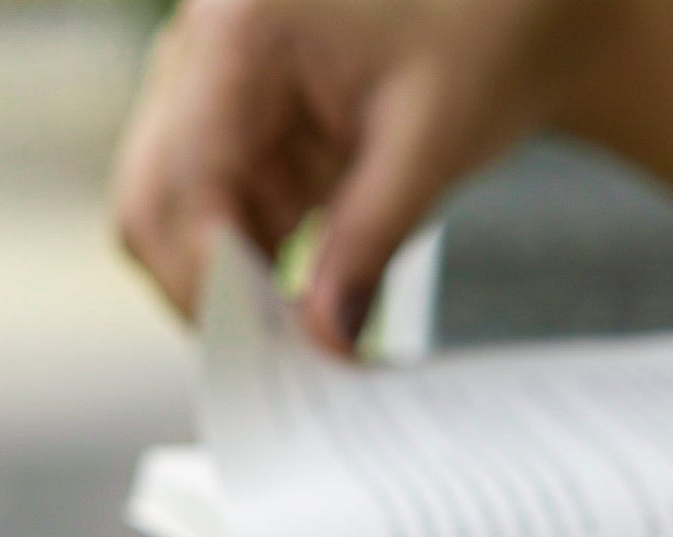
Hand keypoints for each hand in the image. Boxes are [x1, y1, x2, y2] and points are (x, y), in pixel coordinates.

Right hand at [113, 0, 599, 351]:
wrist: (519, 9)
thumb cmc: (488, 40)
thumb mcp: (432, 147)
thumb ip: (366, 246)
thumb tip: (320, 342)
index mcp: (243, 29)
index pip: (183, 179)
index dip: (211, 280)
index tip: (262, 353)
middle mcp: (202, 47)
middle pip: (153, 200)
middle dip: (204, 292)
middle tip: (274, 366)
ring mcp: (209, 84)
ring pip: (174, 216)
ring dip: (229, 285)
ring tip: (302, 343)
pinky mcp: (235, 123)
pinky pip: (215, 212)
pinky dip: (251, 265)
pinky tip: (304, 306)